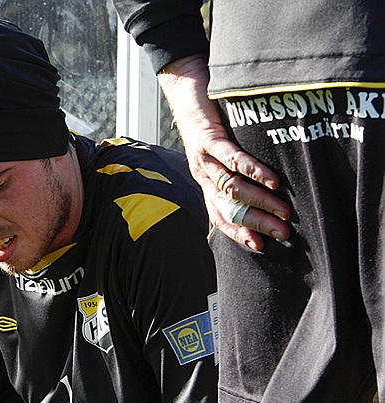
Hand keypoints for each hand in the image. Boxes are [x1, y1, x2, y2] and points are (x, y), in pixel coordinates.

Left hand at [157, 55, 290, 250]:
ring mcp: (203, 157)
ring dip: (259, 201)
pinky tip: (272, 181)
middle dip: (257, 223)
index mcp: (205, 181)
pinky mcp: (209, 138)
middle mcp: (201, 175)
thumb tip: (264, 192)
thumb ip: (235, 171)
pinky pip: (232, 159)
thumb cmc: (210, 121)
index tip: (260, 246)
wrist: (186, 88)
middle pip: (230, 207)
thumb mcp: (219, 151)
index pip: (220, 215)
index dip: (238, 232)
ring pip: (231, 187)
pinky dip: (253, 171)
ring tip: (283, 210)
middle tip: (283, 233)